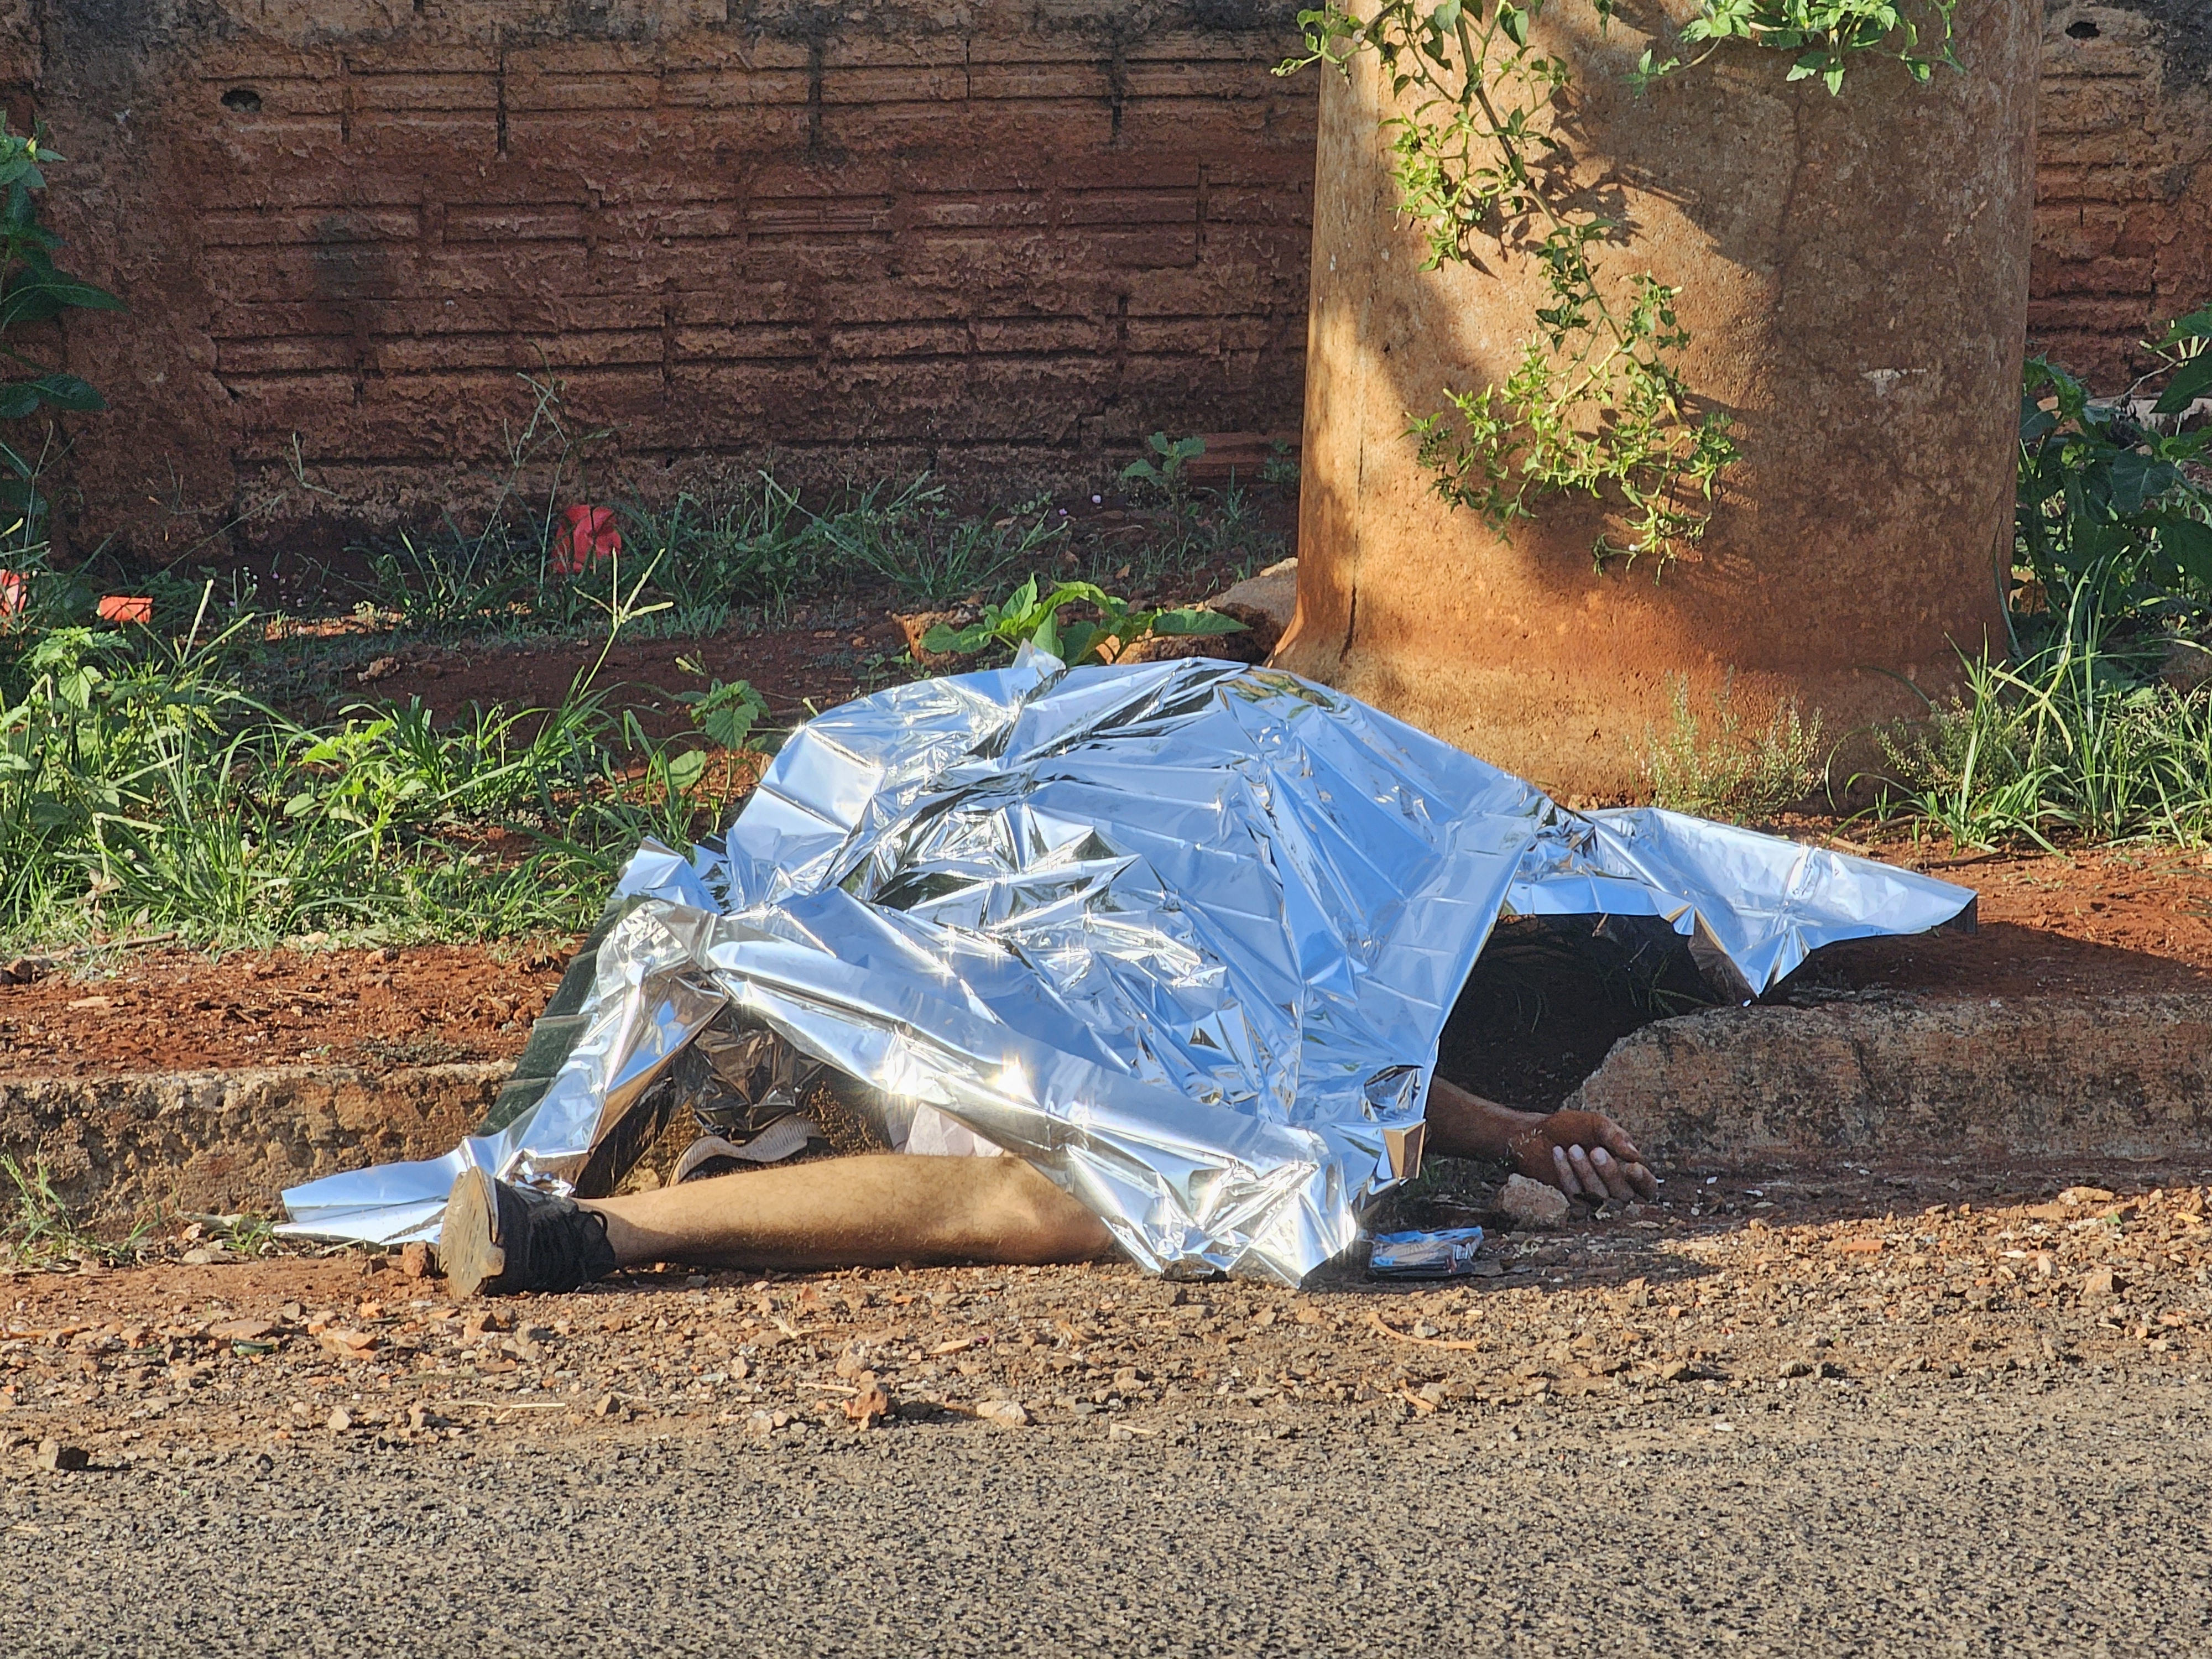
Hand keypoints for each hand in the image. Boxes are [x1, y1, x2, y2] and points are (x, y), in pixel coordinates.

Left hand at [1505, 1110, 1657, 1203]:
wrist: (1536, 1132)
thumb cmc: (1571, 1126)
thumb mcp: (1596, 1124)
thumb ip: (1616, 1137)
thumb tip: (1635, 1157)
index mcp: (1628, 1168)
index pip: (1647, 1186)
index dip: (1643, 1181)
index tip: (1632, 1168)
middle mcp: (1614, 1186)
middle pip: (1623, 1194)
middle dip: (1610, 1173)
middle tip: (1595, 1151)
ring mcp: (1593, 1195)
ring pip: (1599, 1196)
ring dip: (1585, 1171)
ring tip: (1573, 1148)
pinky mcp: (1572, 1200)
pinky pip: (1575, 1195)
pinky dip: (1566, 1173)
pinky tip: (1558, 1153)